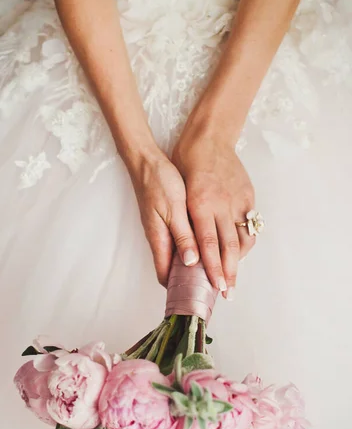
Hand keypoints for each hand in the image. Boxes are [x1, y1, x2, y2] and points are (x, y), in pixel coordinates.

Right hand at [127, 149, 199, 285]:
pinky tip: (206, 247)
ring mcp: (162, 230)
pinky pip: (181, 242)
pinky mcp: (167, 221)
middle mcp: (159, 239)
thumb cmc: (159, 182)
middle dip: (190, 281)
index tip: (201, 295)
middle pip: (173, 270)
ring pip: (178, 257)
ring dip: (193, 266)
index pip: (166, 276)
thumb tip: (190, 263)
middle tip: (212, 287)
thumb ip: (183, 236)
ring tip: (214, 272)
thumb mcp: (174, 209)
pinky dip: (193, 249)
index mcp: (159, 239)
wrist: (147, 161)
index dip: (180, 289)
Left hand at [172, 119, 255, 298]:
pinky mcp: (247, 195)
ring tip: (233, 274)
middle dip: (230, 272)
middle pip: (230, 246)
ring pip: (244, 236)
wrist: (209, 136)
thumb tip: (186, 253)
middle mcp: (223, 205)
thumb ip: (183, 223)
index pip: (209, 244)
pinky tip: (239, 249)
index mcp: (202, 205)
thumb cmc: (186, 163)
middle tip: (229, 292)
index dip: (213, 268)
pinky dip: (245, 239)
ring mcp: (238, 200)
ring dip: (239, 258)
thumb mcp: (178, 192)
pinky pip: (250, 222)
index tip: (217, 286)